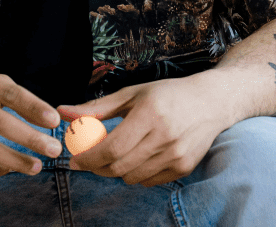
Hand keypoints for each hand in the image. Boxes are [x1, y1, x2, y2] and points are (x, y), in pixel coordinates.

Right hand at [0, 64, 61, 176]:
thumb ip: (9, 91)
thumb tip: (42, 115)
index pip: (10, 93)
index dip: (34, 107)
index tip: (54, 121)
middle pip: (1, 123)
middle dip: (31, 139)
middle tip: (54, 149)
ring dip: (16, 160)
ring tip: (36, 166)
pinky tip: (10, 169)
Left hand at [60, 74, 230, 186]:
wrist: (212, 102)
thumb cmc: (168, 94)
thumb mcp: (133, 94)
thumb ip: (97, 107)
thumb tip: (64, 112)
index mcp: (150, 113)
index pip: (112, 147)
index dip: (89, 158)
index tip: (74, 159)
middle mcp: (165, 135)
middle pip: (119, 167)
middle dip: (97, 168)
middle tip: (88, 161)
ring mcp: (177, 154)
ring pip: (132, 177)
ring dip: (116, 172)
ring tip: (116, 155)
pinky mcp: (184, 167)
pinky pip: (149, 181)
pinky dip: (136, 174)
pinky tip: (138, 157)